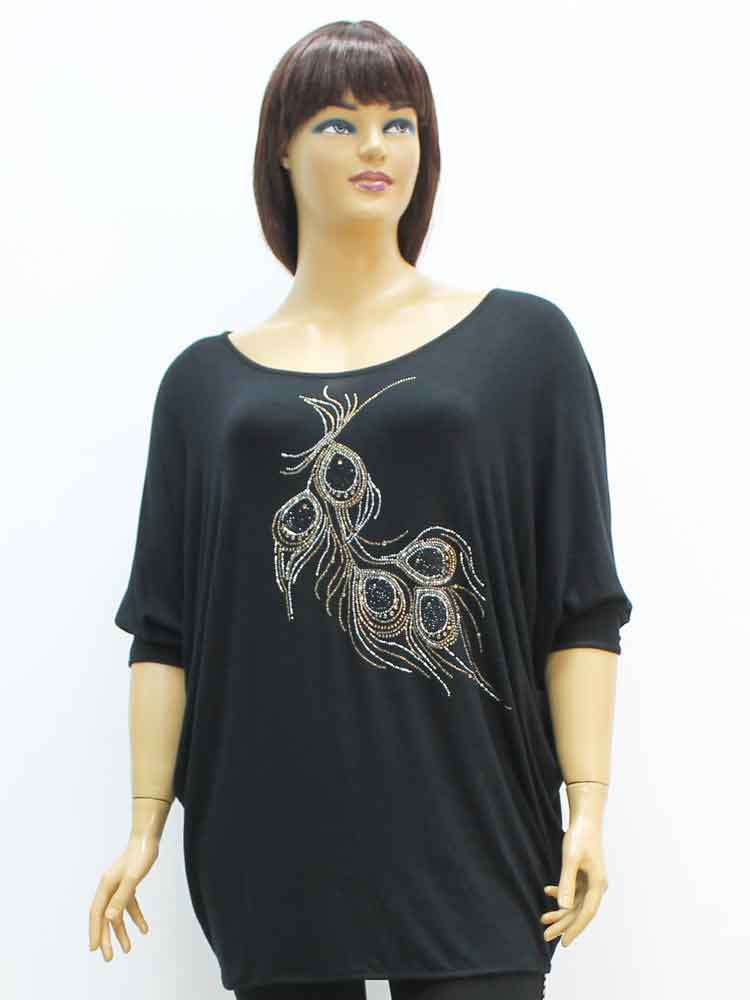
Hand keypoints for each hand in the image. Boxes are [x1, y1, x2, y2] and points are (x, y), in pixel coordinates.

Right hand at [88, 832, 159, 960]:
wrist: (148, 838)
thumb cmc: (140, 855)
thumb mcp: (132, 878)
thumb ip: (121, 897)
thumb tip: (109, 918)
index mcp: (106, 886)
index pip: (97, 913)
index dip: (95, 931)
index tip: (94, 948)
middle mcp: (109, 888)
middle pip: (105, 917)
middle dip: (106, 937)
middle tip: (109, 957)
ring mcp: (118, 887)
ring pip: (117, 914)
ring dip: (122, 931)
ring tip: (127, 949)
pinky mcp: (128, 885)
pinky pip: (130, 906)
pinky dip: (136, 917)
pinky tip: (144, 929)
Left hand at [540, 813, 608, 947]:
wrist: (586, 819)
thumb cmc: (580, 837)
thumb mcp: (571, 859)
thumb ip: (567, 882)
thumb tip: (564, 908)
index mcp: (598, 885)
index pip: (586, 914)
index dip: (574, 929)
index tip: (564, 943)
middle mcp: (597, 886)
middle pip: (580, 911)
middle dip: (563, 924)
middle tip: (545, 935)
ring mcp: (592, 881)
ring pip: (576, 903)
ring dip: (560, 912)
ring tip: (543, 919)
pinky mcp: (585, 875)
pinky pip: (574, 892)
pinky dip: (561, 894)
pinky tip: (548, 891)